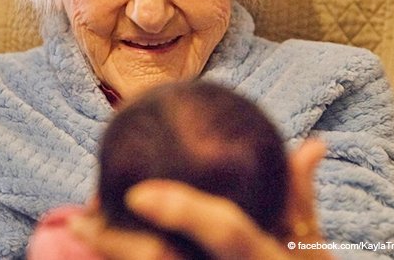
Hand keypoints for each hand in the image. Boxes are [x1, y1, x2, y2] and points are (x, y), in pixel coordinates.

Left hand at [70, 139, 332, 259]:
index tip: (140, 193)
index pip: (227, 232)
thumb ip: (299, 198)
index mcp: (264, 259)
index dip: (184, 212)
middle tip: (80, 218)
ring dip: (112, 254)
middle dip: (116, 243)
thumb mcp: (313, 249)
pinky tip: (107, 248)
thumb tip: (311, 145)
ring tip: (83, 229)